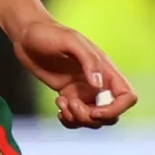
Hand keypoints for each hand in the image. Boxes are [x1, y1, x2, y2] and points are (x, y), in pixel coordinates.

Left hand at [14, 17, 135, 127]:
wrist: (28, 36)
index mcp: (106, 69)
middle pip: (110, 115)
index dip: (116, 109)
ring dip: (77, 118)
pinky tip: (58, 104)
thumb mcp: (70, 41)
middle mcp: (98, 83)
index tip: (95, 111)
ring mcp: (83, 91)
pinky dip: (68, 119)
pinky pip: (76, 118)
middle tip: (71, 103)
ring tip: (61, 102)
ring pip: (92, 120)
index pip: (127, 96)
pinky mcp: (69, 96)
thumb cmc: (49, 34)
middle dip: (91, 118)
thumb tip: (98, 84)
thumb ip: (88, 60)